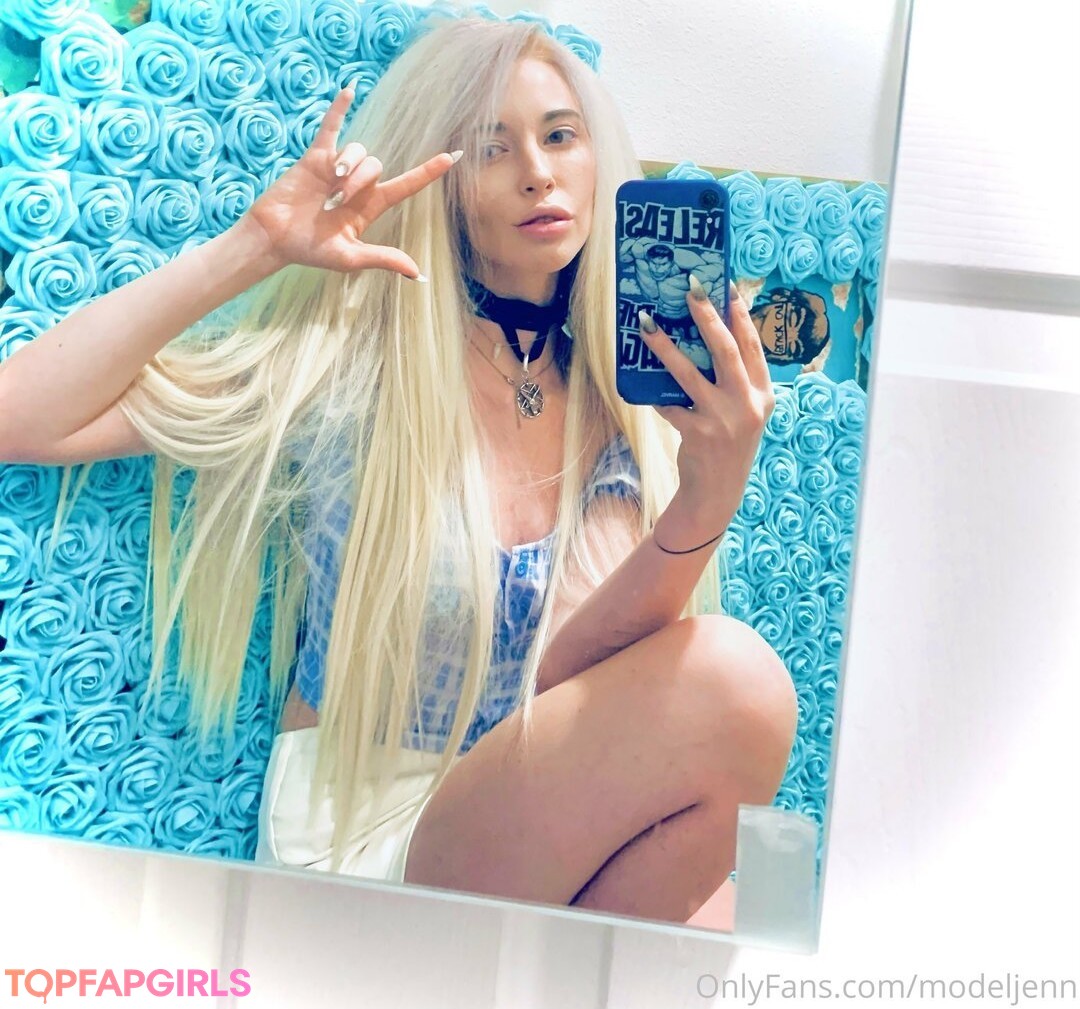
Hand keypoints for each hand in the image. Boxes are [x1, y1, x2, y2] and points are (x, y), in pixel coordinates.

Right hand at [243, 87, 459, 277]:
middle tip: (335, 202)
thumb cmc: (311, 251)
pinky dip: (339, 109)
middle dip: (358, 182)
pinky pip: (332, 127)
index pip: (406, 186)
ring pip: (358, 151)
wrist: (274, 238)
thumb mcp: (351, 258)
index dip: (428, 172)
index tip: (453, 156)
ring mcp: (338, 168)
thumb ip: (383, 258)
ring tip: (329, 187)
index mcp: (371, 207)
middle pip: (377, 167)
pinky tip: (350, 90)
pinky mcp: (316, 157)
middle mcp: (359, 185)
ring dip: (347, 166)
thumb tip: (417, 272)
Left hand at [641, 277, 774, 545]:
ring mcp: (723, 420)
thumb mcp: (743, 413)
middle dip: (707, 316)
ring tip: (647, 325)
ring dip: (665, 346)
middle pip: (726, 350)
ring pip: (690, 373)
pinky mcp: (698, 433)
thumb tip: (706, 338)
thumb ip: (734, 383)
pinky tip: (638, 377)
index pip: (752, 347)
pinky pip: (669, 404)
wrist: (717, 493)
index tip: (727, 288)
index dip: (740, 316)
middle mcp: (748, 404)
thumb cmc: (727, 445)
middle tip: (690, 289)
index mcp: (763, 395)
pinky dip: (653, 392)